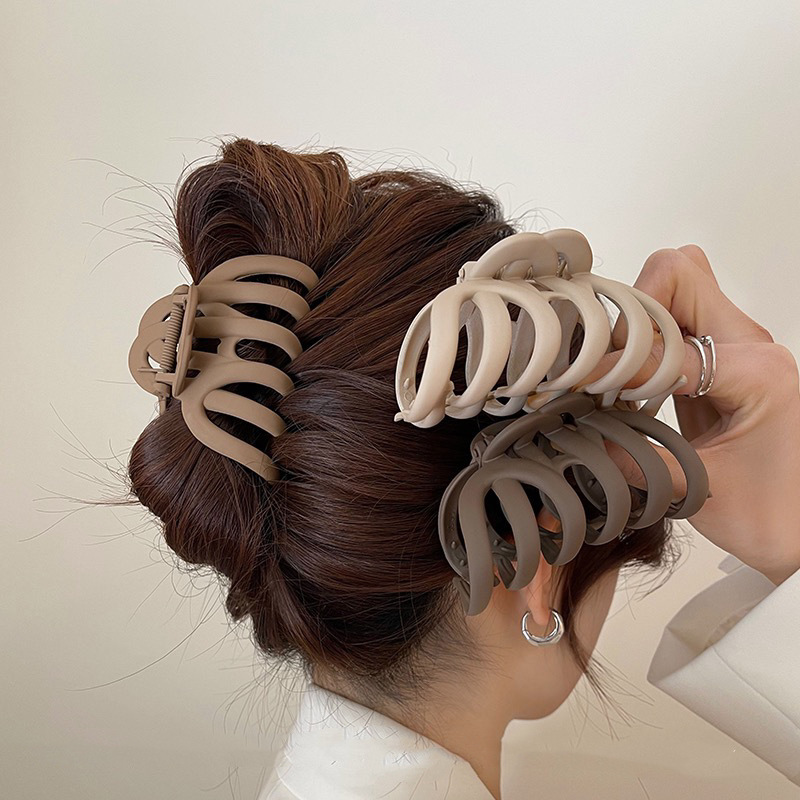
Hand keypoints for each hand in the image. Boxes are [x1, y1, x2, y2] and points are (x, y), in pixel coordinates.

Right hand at [576, 245, 799, 585]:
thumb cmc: (777, 515)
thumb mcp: (700, 492)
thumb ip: (636, 460)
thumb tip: (578, 438)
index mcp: (758, 373)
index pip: (668, 345)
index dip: (616, 363)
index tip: (580, 381)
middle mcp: (753, 345)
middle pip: (680, 274)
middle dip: (631, 310)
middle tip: (605, 360)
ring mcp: (738, 346)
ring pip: (676, 286)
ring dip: (637, 317)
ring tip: (613, 365)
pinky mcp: (722, 357)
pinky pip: (675, 317)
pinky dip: (643, 335)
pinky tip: (628, 374)